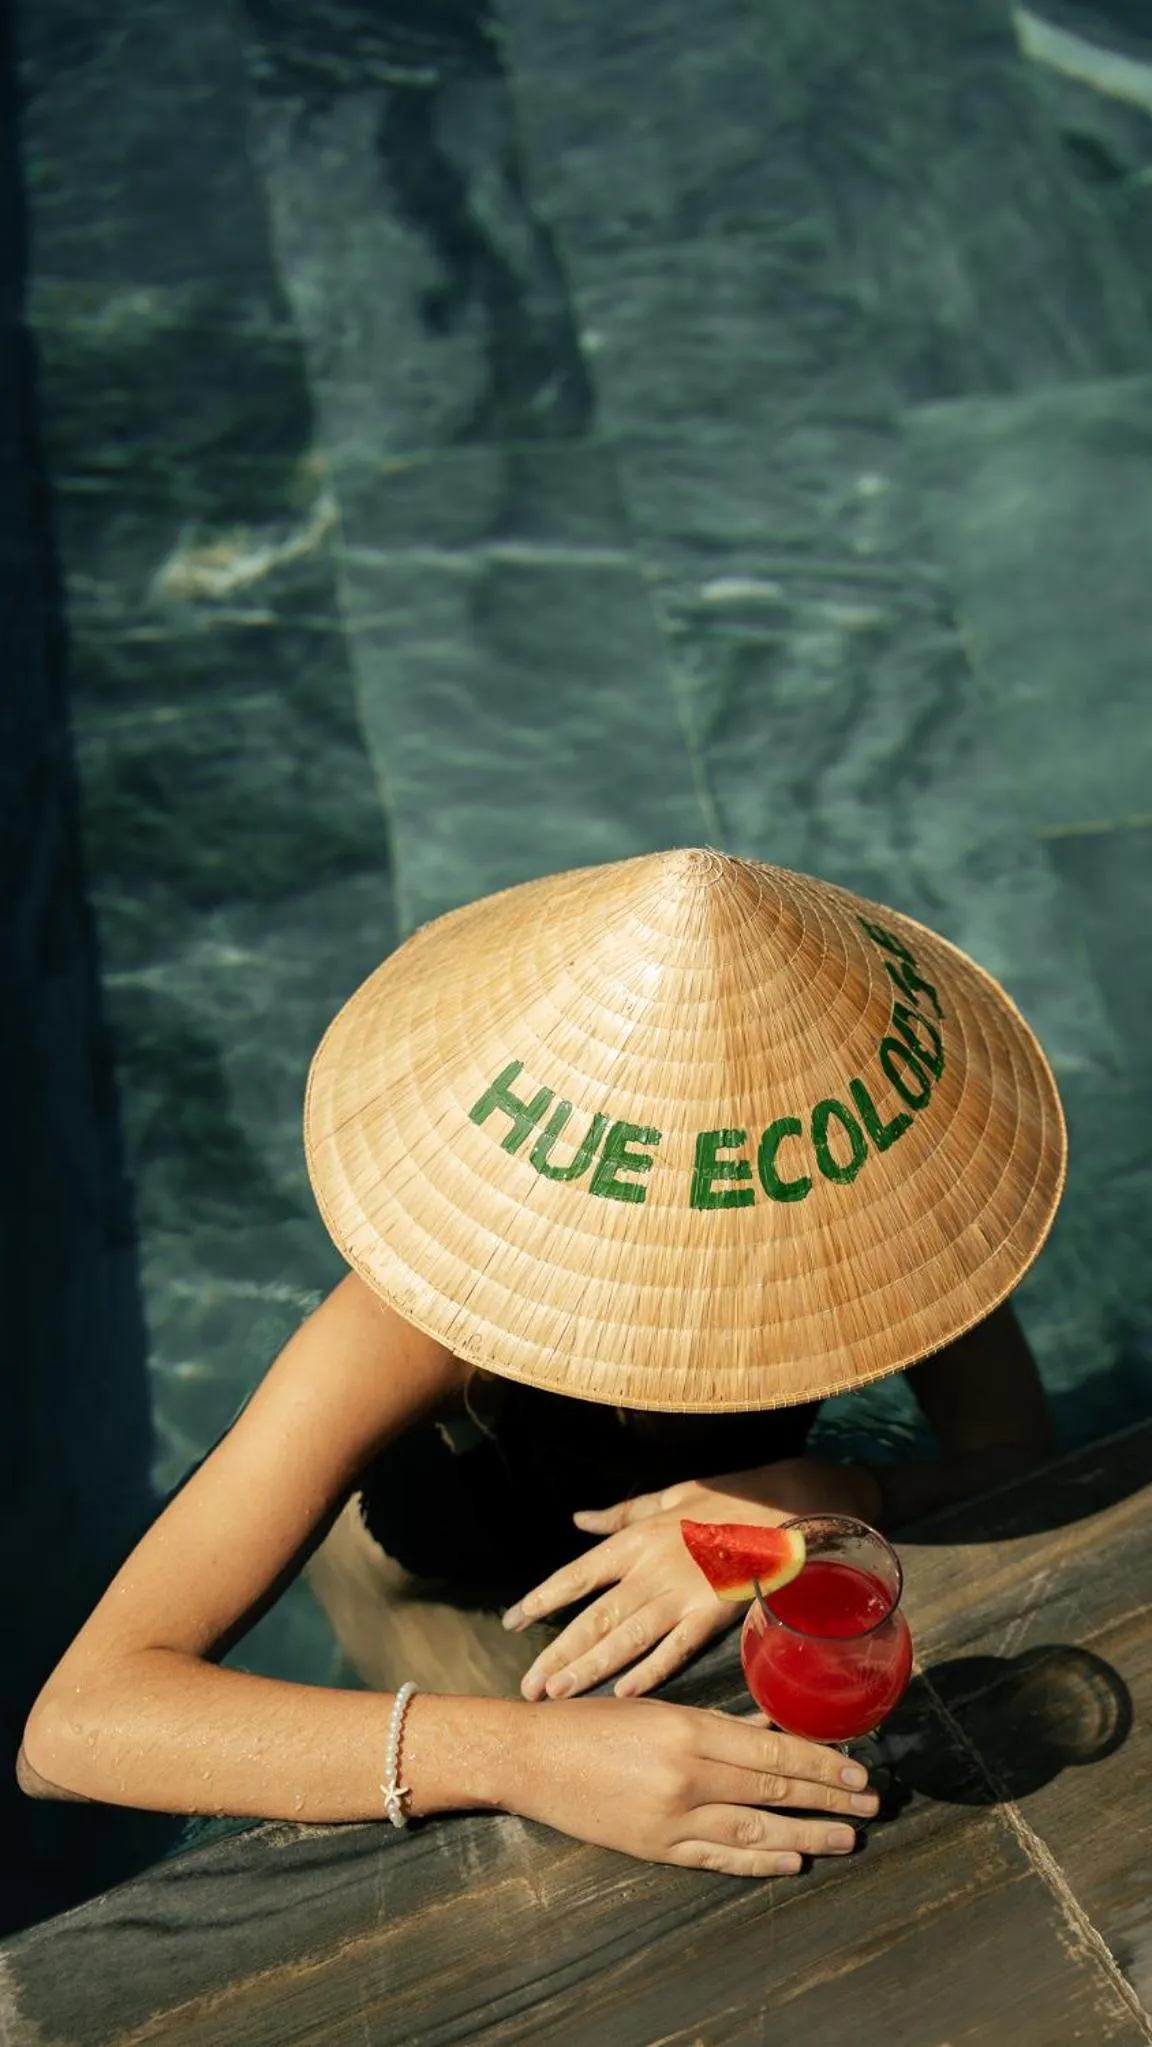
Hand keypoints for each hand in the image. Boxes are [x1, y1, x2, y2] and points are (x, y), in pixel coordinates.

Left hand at [505, 1459, 882, 1701]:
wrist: (782, 1504)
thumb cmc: (723, 1498)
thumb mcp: (665, 1496)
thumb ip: (618, 1515)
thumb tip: (577, 1519)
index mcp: (634, 1541)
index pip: (576, 1576)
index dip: (541, 1600)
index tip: (511, 1623)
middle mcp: (649, 1568)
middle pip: (593, 1617)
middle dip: (557, 1653)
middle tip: (528, 1685)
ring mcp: (680, 1592)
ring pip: (625, 1638)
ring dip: (590, 1668)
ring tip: (558, 1694)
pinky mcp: (713, 1612)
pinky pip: (676, 1647)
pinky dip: (650, 1670)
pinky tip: (624, 1693)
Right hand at [507, 1696, 878, 1877]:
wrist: (532, 1758)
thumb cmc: (591, 1722)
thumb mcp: (658, 1708)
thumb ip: (716, 1722)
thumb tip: (769, 1729)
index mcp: (688, 1730)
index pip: (772, 1750)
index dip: (820, 1763)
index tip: (856, 1770)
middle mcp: (687, 1775)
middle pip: (772, 1788)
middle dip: (827, 1797)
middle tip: (870, 1803)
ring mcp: (672, 1818)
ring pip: (755, 1830)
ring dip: (806, 1834)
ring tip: (845, 1838)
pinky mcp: (656, 1848)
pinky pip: (718, 1858)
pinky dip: (759, 1862)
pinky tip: (791, 1861)